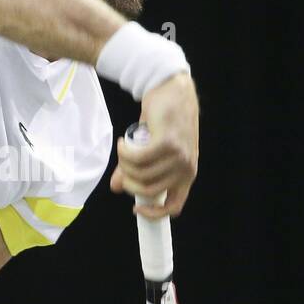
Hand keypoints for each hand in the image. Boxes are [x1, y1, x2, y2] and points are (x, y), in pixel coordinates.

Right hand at [108, 72, 198, 218]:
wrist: (172, 90)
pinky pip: (138, 158)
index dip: (154, 213)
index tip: (135, 208)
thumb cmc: (163, 121)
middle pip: (148, 191)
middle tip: (122, 166)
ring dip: (125, 164)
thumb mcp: (151, 150)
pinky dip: (124, 152)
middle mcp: (186, 168)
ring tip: (123, 150)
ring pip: (141, 174)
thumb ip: (135, 170)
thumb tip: (116, 188)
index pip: (175, 206)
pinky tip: (122, 143)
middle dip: (129, 182)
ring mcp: (178, 155)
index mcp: (186, 174)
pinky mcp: (167, 142)